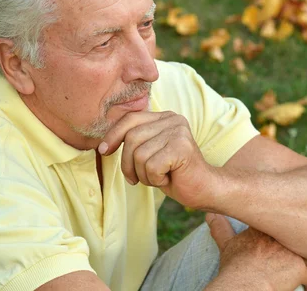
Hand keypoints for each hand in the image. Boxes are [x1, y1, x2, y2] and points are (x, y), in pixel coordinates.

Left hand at [99, 111, 217, 209]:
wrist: (204, 189)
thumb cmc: (174, 174)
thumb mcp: (150, 153)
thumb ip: (135, 142)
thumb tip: (102, 144)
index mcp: (164, 117)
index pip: (130, 119)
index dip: (112, 135)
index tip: (104, 151)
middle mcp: (172, 119)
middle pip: (131, 138)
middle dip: (128, 164)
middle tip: (138, 178)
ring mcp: (178, 131)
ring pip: (140, 155)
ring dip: (144, 174)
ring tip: (159, 177)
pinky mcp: (182, 147)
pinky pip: (151, 166)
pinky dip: (154, 179)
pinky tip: (169, 178)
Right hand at [206, 213, 306, 290]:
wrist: (243, 285)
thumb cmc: (234, 268)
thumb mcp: (226, 245)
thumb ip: (221, 229)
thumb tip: (209, 215)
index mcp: (264, 228)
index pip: (279, 225)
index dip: (282, 233)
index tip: (280, 242)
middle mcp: (280, 237)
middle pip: (295, 240)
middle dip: (296, 249)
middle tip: (291, 259)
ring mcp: (292, 252)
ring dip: (306, 265)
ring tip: (302, 273)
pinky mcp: (300, 269)